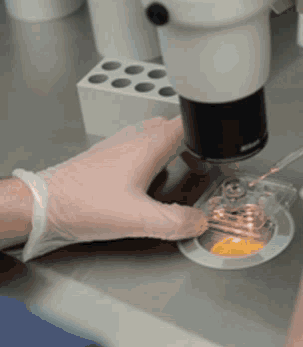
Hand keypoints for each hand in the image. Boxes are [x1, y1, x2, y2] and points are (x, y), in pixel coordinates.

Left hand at [22, 116, 208, 260]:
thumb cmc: (83, 204)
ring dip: (169, 144)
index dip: (204, 131)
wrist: (43, 205)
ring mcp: (117, 145)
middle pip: (170, 126)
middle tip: (199, 158)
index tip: (214, 144)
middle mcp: (133, 139)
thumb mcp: (138, 219)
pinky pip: (136, 144)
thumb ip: (175, 222)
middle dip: (189, 139)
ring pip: (152, 133)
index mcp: (147, 146)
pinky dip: (149, 154)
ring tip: (178, 164)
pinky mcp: (105, 156)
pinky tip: (146, 177)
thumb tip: (199, 222)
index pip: (184, 124)